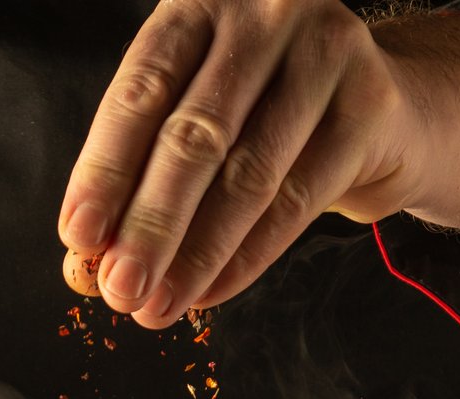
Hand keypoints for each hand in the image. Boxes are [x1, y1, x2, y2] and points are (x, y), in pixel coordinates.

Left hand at [60, 2, 459, 325]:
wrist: (381, 114)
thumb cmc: (263, 120)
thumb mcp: (195, 130)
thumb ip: (136, 185)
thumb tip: (84, 268)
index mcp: (198, 8)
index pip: (139, 92)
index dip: (104, 170)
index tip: (77, 237)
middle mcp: (263, 13)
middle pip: (193, 135)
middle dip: (149, 225)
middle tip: (119, 289)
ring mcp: (324, 51)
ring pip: (248, 174)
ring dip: (195, 255)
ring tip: (158, 307)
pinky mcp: (370, 105)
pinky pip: (298, 199)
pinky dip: (246, 258)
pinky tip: (209, 294)